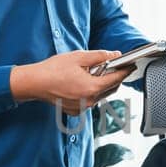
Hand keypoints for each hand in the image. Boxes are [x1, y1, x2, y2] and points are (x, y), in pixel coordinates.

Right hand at [12, 50, 129, 114]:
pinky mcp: (76, 111)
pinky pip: (90, 101)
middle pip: (111, 89)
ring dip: (101, 84)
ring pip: (101, 95)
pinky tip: (81, 83)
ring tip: (92, 73)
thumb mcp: (79, 57)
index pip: (116, 79)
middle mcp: (89, 101)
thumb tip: (114, 55)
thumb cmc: (53, 70)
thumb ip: (100, 56)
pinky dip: (91, 92)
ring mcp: (82, 108)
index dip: (125, 71)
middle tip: (111, 66)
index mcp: (92, 87)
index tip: (131, 66)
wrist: (34, 83)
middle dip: (113, 77)